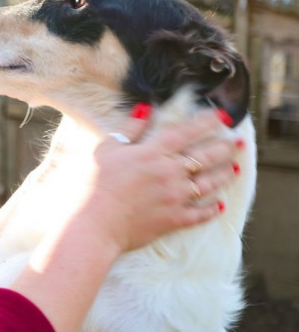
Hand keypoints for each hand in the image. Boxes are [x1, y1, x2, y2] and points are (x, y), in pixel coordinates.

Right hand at [82, 107, 237, 254]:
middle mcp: (170, 172)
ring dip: (224, 174)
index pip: (186, 132)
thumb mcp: (107, 149)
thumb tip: (144, 109)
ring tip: (235, 168)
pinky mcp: (173, 219)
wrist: (94, 222)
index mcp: (153, 152)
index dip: (206, 122)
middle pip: (205, 156)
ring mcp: (175, 197)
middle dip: (224, 147)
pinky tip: (220, 205)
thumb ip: (129, 129)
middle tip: (238, 142)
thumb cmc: (93, 184)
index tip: (222, 116)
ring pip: (209, 183)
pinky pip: (200, 213)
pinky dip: (212, 209)